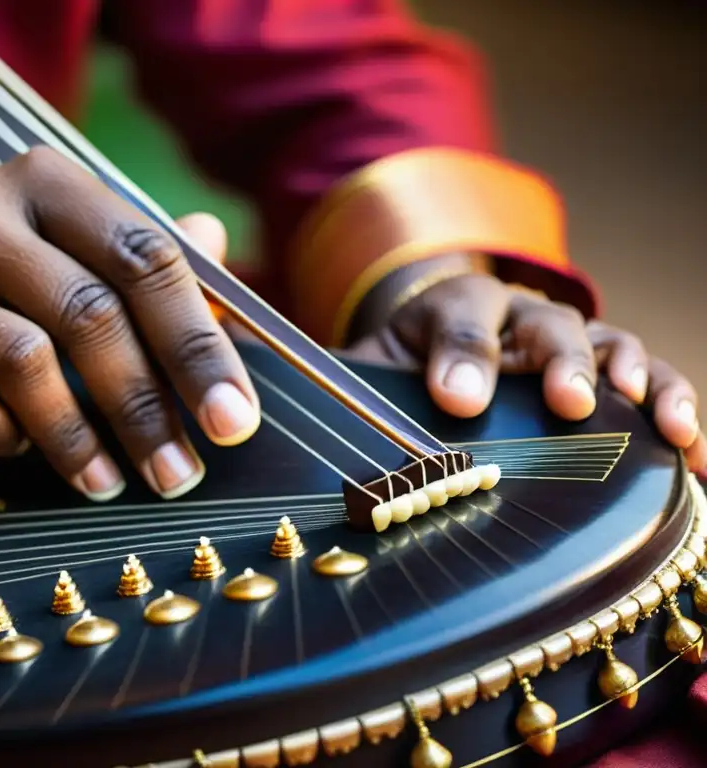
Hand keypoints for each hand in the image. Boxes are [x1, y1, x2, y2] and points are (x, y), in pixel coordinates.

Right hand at [0, 149, 260, 503]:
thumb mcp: (66, 293)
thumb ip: (138, 266)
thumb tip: (215, 240)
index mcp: (32, 183)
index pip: (142, 251)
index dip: (199, 342)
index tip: (235, 419)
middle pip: (90, 307)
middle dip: (149, 402)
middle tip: (184, 473)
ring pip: (28, 355)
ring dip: (83, 436)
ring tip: (110, 483)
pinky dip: (8, 438)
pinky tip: (16, 451)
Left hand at [345, 273, 705, 473]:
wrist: (427, 356)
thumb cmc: (400, 372)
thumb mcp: (368, 371)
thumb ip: (361, 384)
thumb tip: (381, 411)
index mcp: (456, 309)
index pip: (463, 317)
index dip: (465, 353)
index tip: (459, 398)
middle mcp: (520, 318)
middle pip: (551, 327)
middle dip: (564, 362)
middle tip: (568, 401)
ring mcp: (566, 346)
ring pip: (613, 349)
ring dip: (645, 384)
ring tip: (664, 424)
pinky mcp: (600, 377)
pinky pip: (649, 386)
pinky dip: (677, 412)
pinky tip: (695, 457)